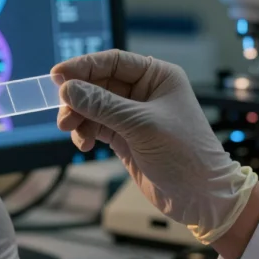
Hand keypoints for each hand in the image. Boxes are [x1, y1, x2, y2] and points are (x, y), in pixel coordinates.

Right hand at [51, 50, 257, 243]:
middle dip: (78, 97)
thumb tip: (67, 89)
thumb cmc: (185, 154)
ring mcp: (132, 115)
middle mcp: (144, 92)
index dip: (84, 66)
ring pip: (92, 106)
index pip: (113, 61)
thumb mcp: (142, 125)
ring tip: (71, 131)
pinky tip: (83, 144)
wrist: (201, 197)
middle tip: (63, 113)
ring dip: (78, 116)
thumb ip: (103, 105)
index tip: (57, 76)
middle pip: (98, 83)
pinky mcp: (124, 137)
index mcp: (157, 77)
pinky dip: (84, 132)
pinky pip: (94, 126)